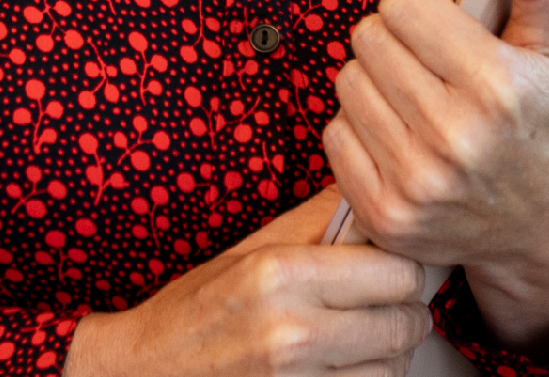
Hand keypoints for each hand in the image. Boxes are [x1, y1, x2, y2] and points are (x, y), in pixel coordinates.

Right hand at [65, 192, 426, 376]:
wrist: (144, 373)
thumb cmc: (196, 310)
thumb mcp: (250, 253)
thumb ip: (317, 221)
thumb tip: (373, 189)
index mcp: (280, 275)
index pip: (396, 270)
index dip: (403, 266)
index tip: (392, 266)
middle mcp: (291, 332)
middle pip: (404, 321)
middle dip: (404, 311)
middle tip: (387, 304)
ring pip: (394, 367)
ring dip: (389, 353)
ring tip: (363, 338)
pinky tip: (346, 365)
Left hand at [325, 0, 548, 351]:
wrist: (540, 224)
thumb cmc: (539, 125)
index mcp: (497, 87)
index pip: (403, 4)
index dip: (421, 9)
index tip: (443, 30)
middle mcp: (455, 137)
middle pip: (369, 38)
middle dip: (396, 42)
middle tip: (428, 67)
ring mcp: (417, 182)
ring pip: (348, 83)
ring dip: (375, 84)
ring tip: (415, 101)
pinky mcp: (386, 215)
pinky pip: (335, 135)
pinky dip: (360, 130)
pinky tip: (399, 139)